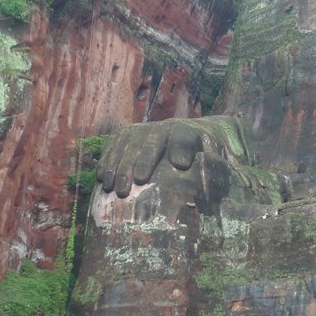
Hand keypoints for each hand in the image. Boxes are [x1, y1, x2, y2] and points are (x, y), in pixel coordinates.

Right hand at [97, 117, 247, 197]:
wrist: (188, 141)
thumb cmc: (199, 162)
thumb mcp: (210, 165)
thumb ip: (212, 169)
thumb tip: (211, 176)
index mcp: (187, 133)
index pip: (182, 137)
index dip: (179, 149)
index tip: (177, 165)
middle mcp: (163, 127)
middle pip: (149, 141)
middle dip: (137, 163)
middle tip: (130, 187)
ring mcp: (143, 129)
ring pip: (128, 142)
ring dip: (118, 165)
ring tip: (112, 188)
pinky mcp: (126, 134)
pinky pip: (114, 143)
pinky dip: (108, 159)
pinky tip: (103, 177)